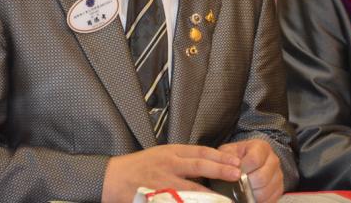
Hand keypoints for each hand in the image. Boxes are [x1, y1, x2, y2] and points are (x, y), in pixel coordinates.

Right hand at [102, 144, 241, 202]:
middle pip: (198, 166)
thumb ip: (185, 160)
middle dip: (219, 170)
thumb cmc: (141, 166)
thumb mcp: (163, 155)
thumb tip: (210, 166)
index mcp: (172, 152)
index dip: (220, 157)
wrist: (113, 177)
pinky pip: (176, 201)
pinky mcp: (155, 197)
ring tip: (224, 198)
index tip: (236, 162)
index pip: (201, 152)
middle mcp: (168, 165)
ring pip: (190, 188)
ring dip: (208, 193)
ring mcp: (162, 182)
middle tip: (237, 174)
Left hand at [219, 139, 282, 202]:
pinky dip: (258, 200)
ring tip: (242, 191)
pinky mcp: (279, 189)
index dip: (242, 169)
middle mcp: (273, 160)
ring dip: (251, 194)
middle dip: (246, 184)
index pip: (254, 160)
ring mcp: (278, 175)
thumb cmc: (236, 157)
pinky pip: (269, 199)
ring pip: (265, 191)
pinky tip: (249, 196)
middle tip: (236, 185)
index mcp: (261, 147)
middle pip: (261, 177)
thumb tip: (229, 171)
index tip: (234, 174)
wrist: (246, 162)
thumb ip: (226, 159)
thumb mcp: (228, 152)